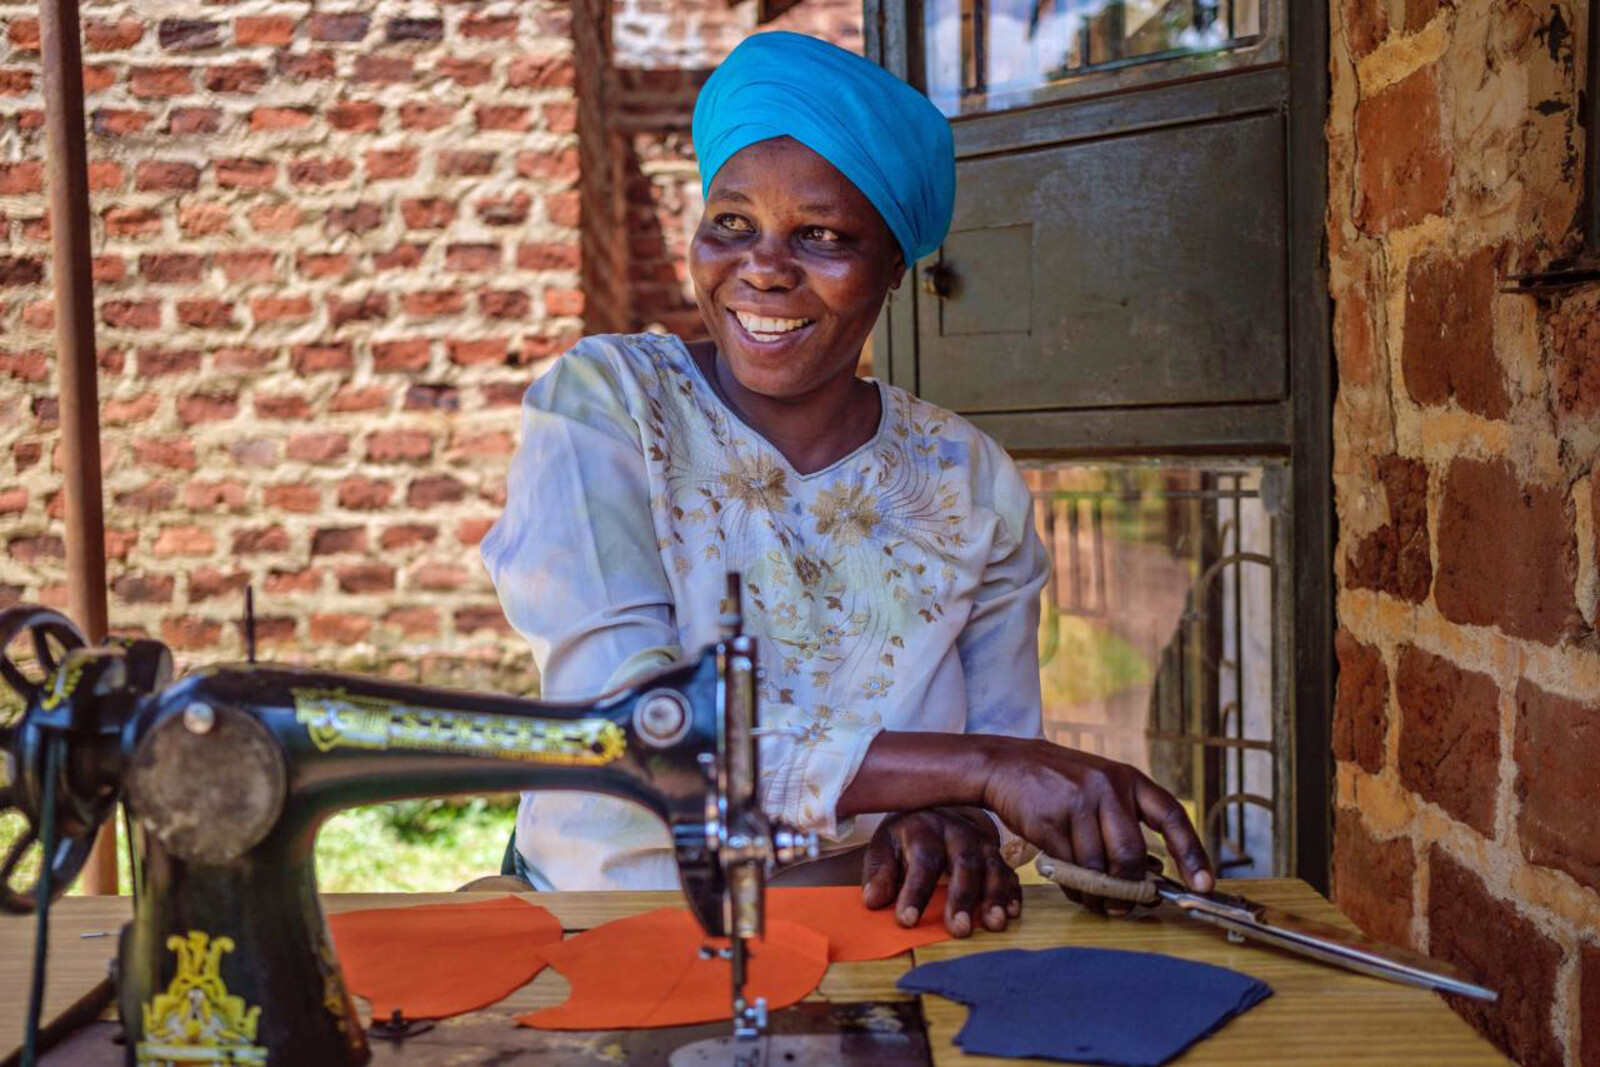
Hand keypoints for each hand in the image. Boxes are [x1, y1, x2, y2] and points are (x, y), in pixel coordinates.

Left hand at [861, 806, 1020, 937]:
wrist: (934, 811)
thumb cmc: (905, 838)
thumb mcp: (884, 846)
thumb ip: (879, 872)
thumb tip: (874, 900)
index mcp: (923, 828)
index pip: (922, 859)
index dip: (915, 891)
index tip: (907, 920)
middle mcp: (956, 831)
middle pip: (963, 862)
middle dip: (962, 897)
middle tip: (959, 929)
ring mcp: (980, 842)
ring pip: (991, 867)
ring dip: (994, 896)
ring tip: (994, 924)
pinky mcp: (996, 854)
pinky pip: (1008, 872)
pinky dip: (1012, 893)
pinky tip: (1012, 913)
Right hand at [978, 738, 1212, 914]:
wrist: (1007, 764)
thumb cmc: (1062, 783)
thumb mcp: (1102, 788)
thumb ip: (1126, 823)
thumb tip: (1152, 875)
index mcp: (1129, 780)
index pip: (1171, 816)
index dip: (1192, 853)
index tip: (1204, 885)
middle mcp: (1107, 788)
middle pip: (1131, 855)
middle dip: (1128, 886)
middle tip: (1125, 903)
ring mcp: (1077, 803)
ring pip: (1099, 867)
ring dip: (1098, 892)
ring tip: (1094, 896)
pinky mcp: (1049, 821)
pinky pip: (1070, 869)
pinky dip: (1074, 885)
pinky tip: (1072, 882)